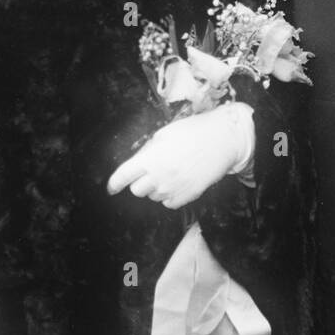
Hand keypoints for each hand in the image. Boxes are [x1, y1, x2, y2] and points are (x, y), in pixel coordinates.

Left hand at [107, 102, 254, 209]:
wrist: (223, 140)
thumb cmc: (194, 131)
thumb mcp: (165, 134)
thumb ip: (148, 151)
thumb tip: (138, 163)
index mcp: (151, 158)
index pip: (123, 176)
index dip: (114, 184)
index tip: (111, 188)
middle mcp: (159, 176)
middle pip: (137, 190)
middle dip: (139, 181)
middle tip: (151, 170)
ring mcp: (173, 189)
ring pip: (153, 196)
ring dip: (156, 187)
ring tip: (171, 171)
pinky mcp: (187, 197)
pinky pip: (169, 203)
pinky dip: (169, 195)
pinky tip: (180, 180)